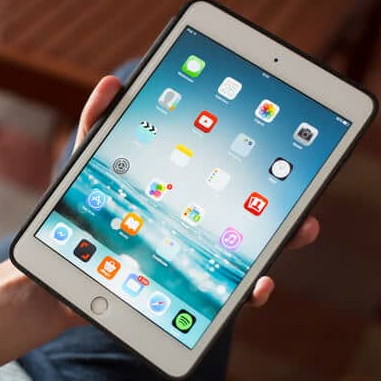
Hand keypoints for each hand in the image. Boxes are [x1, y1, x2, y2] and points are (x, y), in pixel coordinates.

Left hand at [76, 76, 319, 307]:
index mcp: (185, 191)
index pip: (230, 178)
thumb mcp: (90, 161)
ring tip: (303, 233)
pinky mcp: (185, 292)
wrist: (69, 257)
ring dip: (284, 246)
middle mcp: (198, 225)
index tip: (291, 153)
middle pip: (253, 218)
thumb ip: (99, 123)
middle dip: (288, 213)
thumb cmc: (88, 203)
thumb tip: (112, 83)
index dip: (262, 168)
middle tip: (310, 205)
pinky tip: (260, 287)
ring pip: (250, 256)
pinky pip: (224, 297)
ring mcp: (195, 260)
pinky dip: (249, 294)